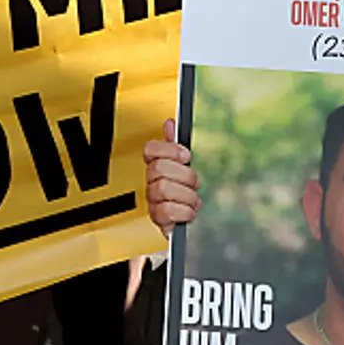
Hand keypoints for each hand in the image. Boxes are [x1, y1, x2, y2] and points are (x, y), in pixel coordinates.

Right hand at [145, 120, 198, 235]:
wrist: (182, 221)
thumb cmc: (181, 193)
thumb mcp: (181, 166)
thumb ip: (173, 144)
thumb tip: (170, 123)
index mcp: (155, 166)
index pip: (150, 149)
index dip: (169, 150)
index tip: (185, 156)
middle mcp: (150, 182)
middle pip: (160, 168)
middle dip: (184, 175)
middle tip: (193, 182)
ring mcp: (153, 200)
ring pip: (163, 188)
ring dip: (186, 195)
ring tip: (192, 199)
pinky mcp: (158, 219)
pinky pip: (166, 211)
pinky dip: (183, 212)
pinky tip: (188, 212)